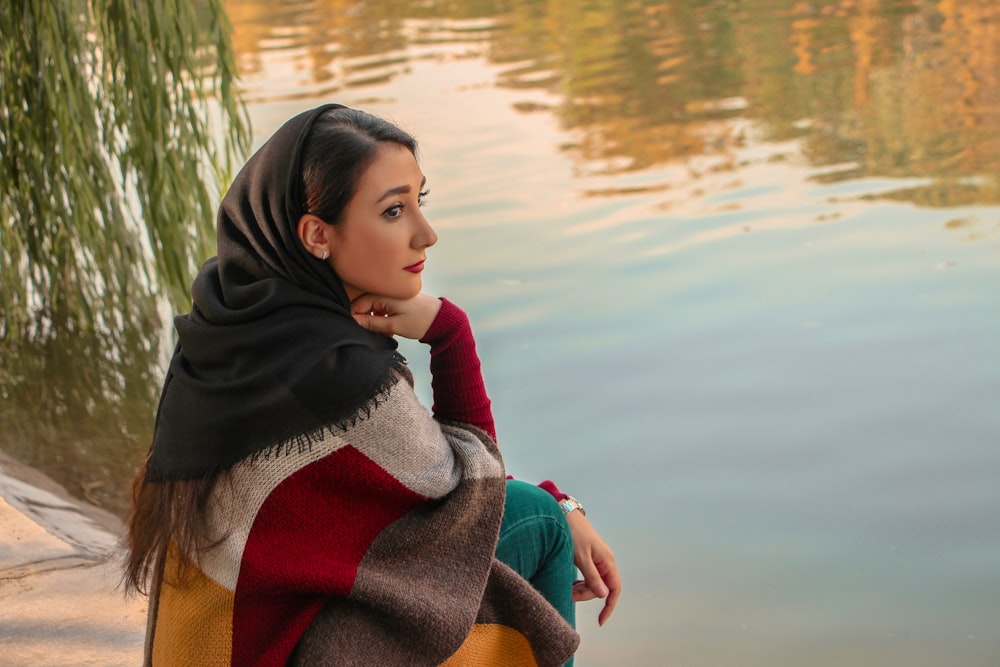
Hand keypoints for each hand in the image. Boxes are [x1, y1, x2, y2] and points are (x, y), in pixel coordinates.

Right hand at [351, 292, 441, 339]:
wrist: (442, 321)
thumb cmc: (419, 322)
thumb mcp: (394, 325)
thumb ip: (372, 323)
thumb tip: (354, 321)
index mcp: (386, 294)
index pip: (359, 303)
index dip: (355, 316)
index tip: (354, 328)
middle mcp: (388, 292)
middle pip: (366, 305)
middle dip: (366, 319)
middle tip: (370, 333)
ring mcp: (393, 296)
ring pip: (375, 308)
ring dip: (375, 321)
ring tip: (383, 333)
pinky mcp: (398, 301)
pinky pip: (384, 308)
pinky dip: (384, 318)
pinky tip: (389, 330)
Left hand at [565, 509, 620, 625]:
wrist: (563, 513)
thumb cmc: (573, 532)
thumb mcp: (581, 557)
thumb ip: (592, 577)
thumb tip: (603, 595)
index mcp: (607, 561)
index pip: (614, 590)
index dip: (609, 607)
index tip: (600, 621)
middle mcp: (604, 562)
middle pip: (600, 589)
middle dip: (586, 595)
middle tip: (569, 594)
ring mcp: (596, 560)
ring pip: (592, 584)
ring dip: (580, 589)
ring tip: (566, 586)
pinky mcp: (587, 558)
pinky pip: (586, 577)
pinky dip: (578, 582)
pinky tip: (569, 582)